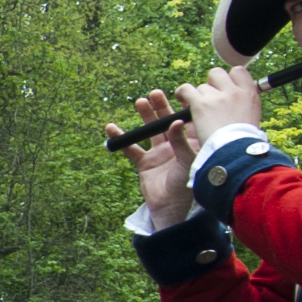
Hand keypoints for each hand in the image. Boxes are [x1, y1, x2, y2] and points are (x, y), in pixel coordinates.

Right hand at [124, 95, 201, 226]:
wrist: (170, 207)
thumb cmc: (186, 185)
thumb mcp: (187, 161)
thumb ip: (182, 142)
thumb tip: (176, 121)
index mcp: (190, 144)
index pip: (187, 120)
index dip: (183, 106)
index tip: (180, 93)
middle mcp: (175, 145)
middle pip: (167, 120)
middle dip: (161, 106)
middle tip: (155, 93)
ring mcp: (159, 153)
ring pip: (150, 130)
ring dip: (145, 116)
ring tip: (140, 102)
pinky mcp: (144, 162)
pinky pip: (131, 148)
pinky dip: (120, 139)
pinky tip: (111, 129)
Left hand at [174, 64, 263, 144]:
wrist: (235, 152)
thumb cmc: (243, 141)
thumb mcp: (253, 117)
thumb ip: (245, 104)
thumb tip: (239, 96)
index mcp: (250, 94)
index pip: (238, 71)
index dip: (229, 78)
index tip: (224, 88)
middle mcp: (234, 91)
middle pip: (217, 73)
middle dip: (210, 83)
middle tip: (208, 98)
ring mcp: (217, 97)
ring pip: (201, 87)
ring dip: (197, 96)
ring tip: (197, 108)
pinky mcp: (201, 104)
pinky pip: (186, 89)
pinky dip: (182, 93)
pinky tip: (181, 100)